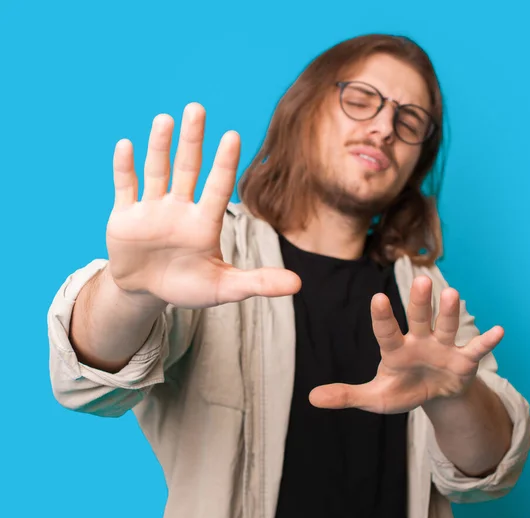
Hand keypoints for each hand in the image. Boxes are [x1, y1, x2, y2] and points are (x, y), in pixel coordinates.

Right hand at [106, 103, 300, 308]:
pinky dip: (124, 168)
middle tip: (197, 108)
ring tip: (165, 120)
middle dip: (191, 141)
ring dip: (159, 147)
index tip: (233, 135)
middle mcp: (180, 209)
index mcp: (205, 222)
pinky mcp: (125, 217)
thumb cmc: (188, 286)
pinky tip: (126, 144)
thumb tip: (298, 283)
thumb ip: (258, 282)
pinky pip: (126, 188)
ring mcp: (152, 210)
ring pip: (157, 171)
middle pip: (187, 168)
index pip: (218, 187)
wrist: (146, 291)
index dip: (225, 163)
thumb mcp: (224, 288)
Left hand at [309, 276, 503, 412]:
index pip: (386, 330)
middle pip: (419, 317)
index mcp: (395, 349)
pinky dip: (486, 342)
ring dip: (449, 312)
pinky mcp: (464, 360)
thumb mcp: (375, 398)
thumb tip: (311, 398)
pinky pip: (476, 349)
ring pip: (446, 326)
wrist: (434, 395)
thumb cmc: (403, 390)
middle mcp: (419, 340)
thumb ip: (346, 395)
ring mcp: (443, 347)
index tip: (376, 298)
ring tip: (453, 293)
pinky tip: (499, 331)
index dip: (382, 317)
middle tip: (421, 279)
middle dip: (419, 301)